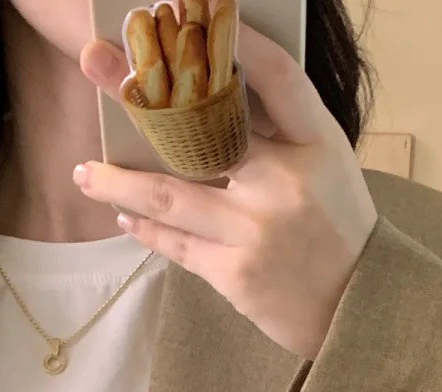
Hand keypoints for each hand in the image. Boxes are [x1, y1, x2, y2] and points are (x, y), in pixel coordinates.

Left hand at [75, 19, 377, 360]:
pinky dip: (146, 227)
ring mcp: (255, 232)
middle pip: (200, 131)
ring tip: (85, 173)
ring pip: (169, 195)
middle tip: (93, 64)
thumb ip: (278, 133)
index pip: (277, 77)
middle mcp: (285, 184)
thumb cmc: (337, 228)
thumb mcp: (326, 166)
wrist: (356, 311)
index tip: (186, 10)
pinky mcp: (234, 274)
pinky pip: (176, 242)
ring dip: (119, 182)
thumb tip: (211, 96)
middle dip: (140, 99)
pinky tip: (124, 213)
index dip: (236, 41)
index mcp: (318, 145)